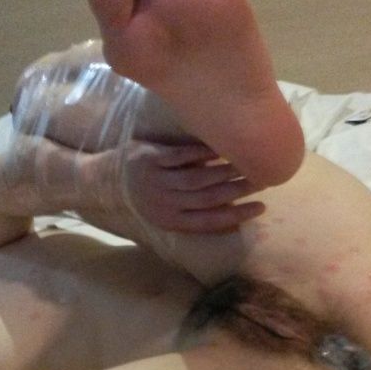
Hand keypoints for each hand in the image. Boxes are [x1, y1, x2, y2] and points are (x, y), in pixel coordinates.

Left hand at [123, 141, 264, 232]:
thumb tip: (234, 215)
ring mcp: (158, 181)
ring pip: (198, 178)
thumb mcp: (168, 214)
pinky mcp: (151, 159)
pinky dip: (202, 152)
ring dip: (225, 171)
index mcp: (173, 222)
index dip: (238, 215)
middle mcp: (166, 204)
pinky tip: (220, 147)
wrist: (108, 179)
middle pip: (210, 198)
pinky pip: (181, 156)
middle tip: (262, 179)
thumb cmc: (148, 197)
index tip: (261, 206)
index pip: (212, 221)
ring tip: (246, 163)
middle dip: (239, 189)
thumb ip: (196, 214)